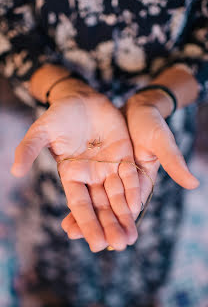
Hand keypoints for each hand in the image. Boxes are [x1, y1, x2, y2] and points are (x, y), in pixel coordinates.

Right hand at [10, 86, 140, 251]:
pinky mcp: (123, 155)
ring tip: (131, 237)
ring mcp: (108, 167)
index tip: (96, 244)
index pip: (79, 204)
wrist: (81, 99)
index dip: (86, 223)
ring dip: (125, 216)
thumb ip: (30, 148)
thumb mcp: (42, 130)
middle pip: (101, 205)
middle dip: (110, 225)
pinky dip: (133, 191)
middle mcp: (91, 176)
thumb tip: (14, 171)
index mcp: (71, 175)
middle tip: (119, 246)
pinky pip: (129, 176)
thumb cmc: (59, 115)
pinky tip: (138, 208)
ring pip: (117, 196)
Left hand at [65, 89, 199, 242]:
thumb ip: (173, 161)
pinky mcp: (96, 167)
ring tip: (69, 231)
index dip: (125, 222)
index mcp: (142, 180)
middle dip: (102, 225)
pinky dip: (77, 196)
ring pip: (96, 199)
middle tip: (91, 244)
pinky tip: (65, 211)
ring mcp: (109, 175)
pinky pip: (85, 184)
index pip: (133, 206)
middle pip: (112, 207)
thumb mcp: (162, 141)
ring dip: (84, 216)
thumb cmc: (152, 124)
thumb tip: (194, 183)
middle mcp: (124, 182)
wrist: (135, 109)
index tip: (117, 240)